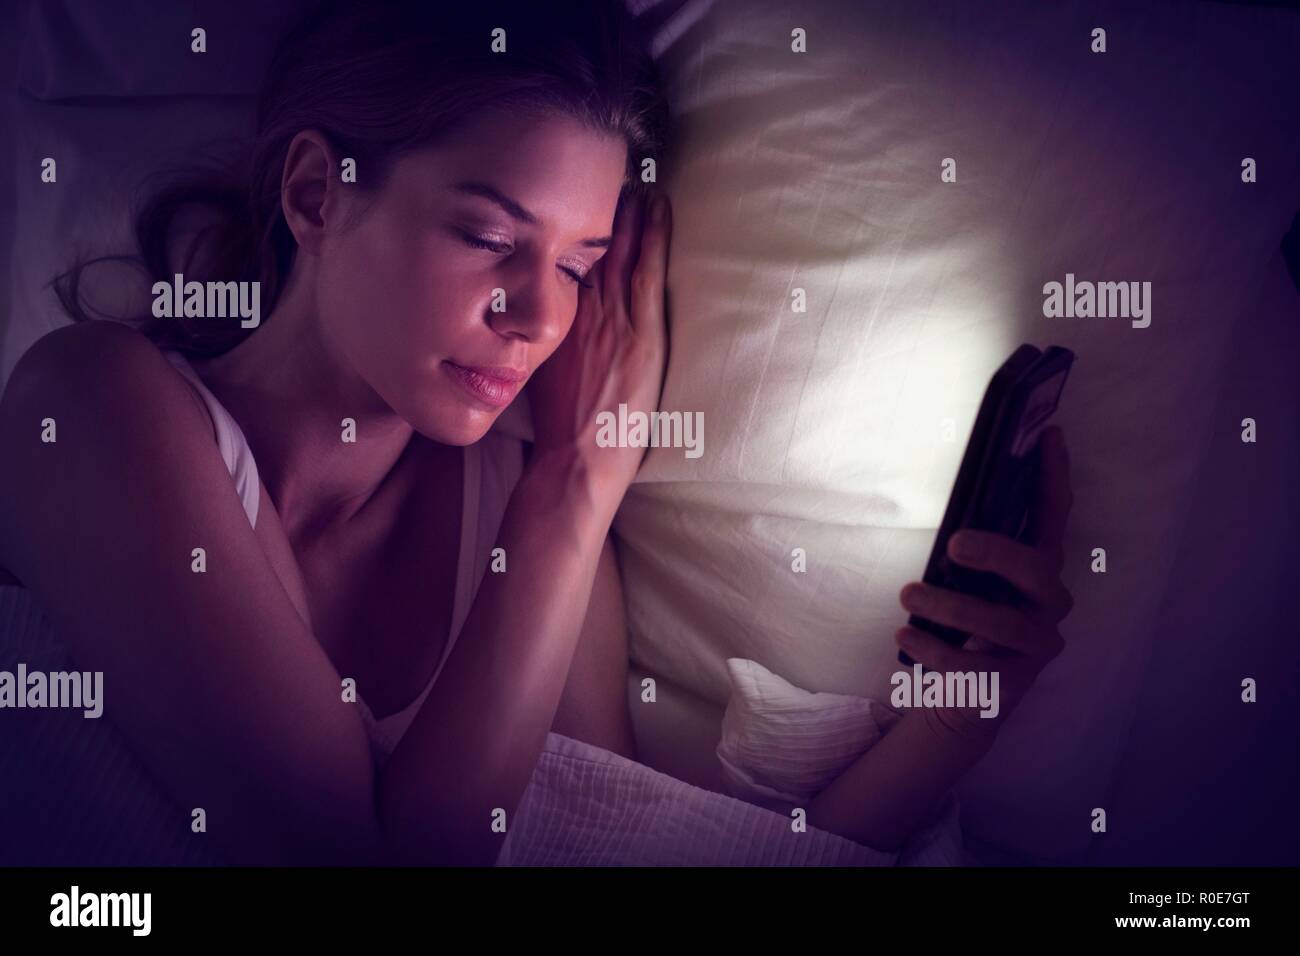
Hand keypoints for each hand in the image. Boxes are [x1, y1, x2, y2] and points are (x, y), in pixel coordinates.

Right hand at [526, 190, 671, 498]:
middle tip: (612, 177)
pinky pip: (648, 270)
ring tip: (637, 183)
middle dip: (602, 212)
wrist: (577, 459)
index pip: (563, 265)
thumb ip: (545, 343)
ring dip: (629, 213)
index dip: (573, 233)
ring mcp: (611, 318)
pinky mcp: (641, 331)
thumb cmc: (560, 430)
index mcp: (551, 321)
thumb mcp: (539, 376)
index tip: (577, 207)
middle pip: (590, 249)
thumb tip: (541, 326)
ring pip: (620, 251)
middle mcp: (577, 311)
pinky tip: (659, 208)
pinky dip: (654, 235)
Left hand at [895, 425, 1074, 744]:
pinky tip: (904, 635)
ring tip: (907, 594)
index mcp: (1040, 568)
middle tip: (954, 542)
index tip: (1050, 435)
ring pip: (1000, 623)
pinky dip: (933, 649)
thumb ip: (970, 552)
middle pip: (1036, 572)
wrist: (966, 695)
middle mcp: (1049, 604)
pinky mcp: (1013, 683)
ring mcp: (1036, 645)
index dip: (1055, 477)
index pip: (1055, 517)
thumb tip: (949, 514)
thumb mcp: (969, 582)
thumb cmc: (965, 622)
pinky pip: (972, 666)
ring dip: (950, 607)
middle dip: (997, 554)